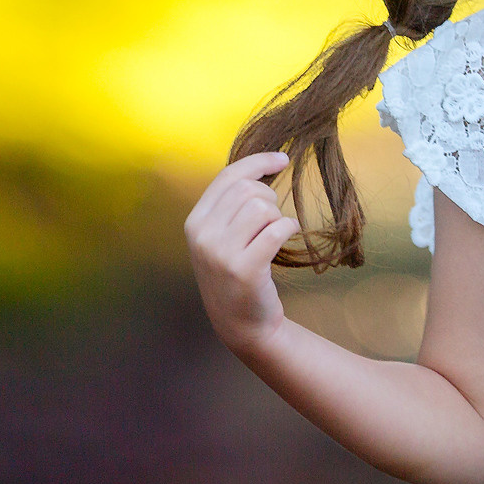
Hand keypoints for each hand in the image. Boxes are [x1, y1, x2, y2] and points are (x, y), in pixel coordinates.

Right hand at [183, 151, 304, 355]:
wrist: (240, 323)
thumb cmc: (236, 271)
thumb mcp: (220, 236)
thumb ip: (231, 203)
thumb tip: (267, 162)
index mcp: (195, 222)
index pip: (228, 176)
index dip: (259, 162)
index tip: (283, 160)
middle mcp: (202, 236)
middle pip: (248, 190)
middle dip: (269, 197)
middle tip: (272, 220)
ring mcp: (221, 254)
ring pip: (263, 208)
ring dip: (277, 217)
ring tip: (274, 234)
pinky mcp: (244, 270)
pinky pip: (276, 230)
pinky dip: (289, 228)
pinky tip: (288, 235)